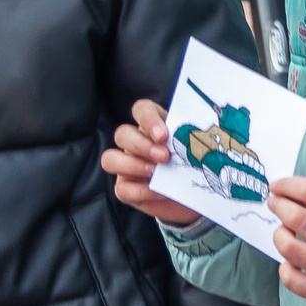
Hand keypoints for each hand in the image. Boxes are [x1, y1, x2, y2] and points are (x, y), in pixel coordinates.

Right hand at [103, 100, 203, 227]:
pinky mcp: (125, 188)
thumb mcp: (193, 148)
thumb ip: (188, 140)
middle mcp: (135, 142)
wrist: (194, 194)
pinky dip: (141, 191)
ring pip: (110, 159)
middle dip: (141, 145)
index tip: (163, 134)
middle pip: (122, 134)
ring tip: (155, 172)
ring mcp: (126, 165)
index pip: (141, 110)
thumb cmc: (193, 164)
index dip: (148, 119)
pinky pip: (122, 189)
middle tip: (163, 156)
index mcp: (153, 125)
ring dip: (132, 165)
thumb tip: (196, 137)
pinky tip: (159, 192)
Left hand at [270, 177, 305, 305]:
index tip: (277, 186)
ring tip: (281, 232)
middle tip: (274, 204)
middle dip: (279, 206)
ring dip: (279, 235)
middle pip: (298, 218)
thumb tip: (292, 196)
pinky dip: (284, 267)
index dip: (289, 185)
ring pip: (290, 248)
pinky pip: (292, 280)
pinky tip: (289, 261)